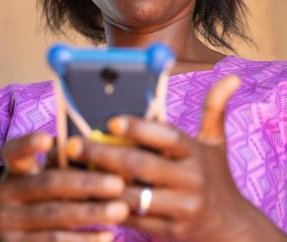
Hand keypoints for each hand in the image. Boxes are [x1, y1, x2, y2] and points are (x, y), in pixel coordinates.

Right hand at [0, 132, 128, 241]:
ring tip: (120, 210)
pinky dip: (84, 239)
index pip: (14, 151)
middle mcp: (4, 193)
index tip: (48, 139)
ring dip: (92, 213)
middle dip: (87, 184)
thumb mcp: (44, 175)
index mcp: (14, 168)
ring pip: (55, 216)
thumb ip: (63, 163)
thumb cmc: (43, 194)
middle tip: (119, 184)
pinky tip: (107, 234)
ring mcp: (7, 222)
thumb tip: (99, 150)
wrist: (13, 232)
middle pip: (48, 184)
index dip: (28, 144)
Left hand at [66, 75, 257, 241]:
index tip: (111, 121)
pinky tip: (88, 197)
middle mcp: (190, 180)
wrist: (229, 229)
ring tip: (73, 170)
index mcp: (197, 154)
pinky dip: (110, 208)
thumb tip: (231, 78)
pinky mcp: (168, 232)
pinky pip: (133, 221)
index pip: (168, 138)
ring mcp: (180, 209)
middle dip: (104, 154)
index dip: (139, 128)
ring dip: (101, 183)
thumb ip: (215, 109)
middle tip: (74, 145)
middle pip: (142, 166)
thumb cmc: (214, 177)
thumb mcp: (216, 144)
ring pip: (133, 196)